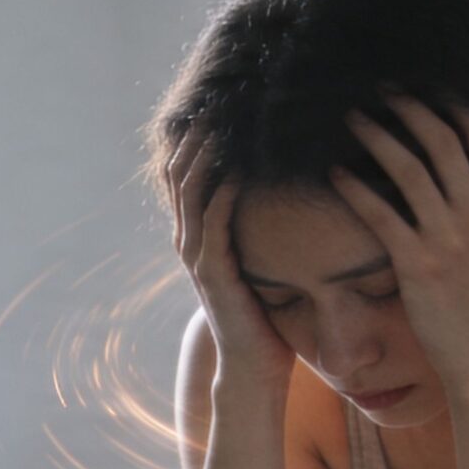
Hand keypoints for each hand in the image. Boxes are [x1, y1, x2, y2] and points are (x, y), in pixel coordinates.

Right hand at [165, 123, 297, 392]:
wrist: (253, 371)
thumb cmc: (263, 321)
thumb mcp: (259, 267)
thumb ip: (259, 236)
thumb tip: (288, 199)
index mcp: (198, 237)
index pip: (185, 175)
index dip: (194, 138)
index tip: (216, 104)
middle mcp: (190, 242)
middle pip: (179, 174)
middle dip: (195, 134)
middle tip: (214, 97)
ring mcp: (198, 258)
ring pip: (190, 193)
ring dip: (204, 154)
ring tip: (218, 120)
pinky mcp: (214, 275)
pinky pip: (213, 224)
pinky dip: (221, 194)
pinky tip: (235, 169)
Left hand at [329, 91, 468, 388]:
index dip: (452, 105)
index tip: (428, 88)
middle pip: (441, 140)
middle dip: (409, 107)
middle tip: (382, 90)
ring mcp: (448, 236)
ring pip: (409, 168)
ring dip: (377, 136)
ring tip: (353, 118)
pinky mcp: (417, 262)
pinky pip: (381, 214)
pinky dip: (357, 189)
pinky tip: (336, 172)